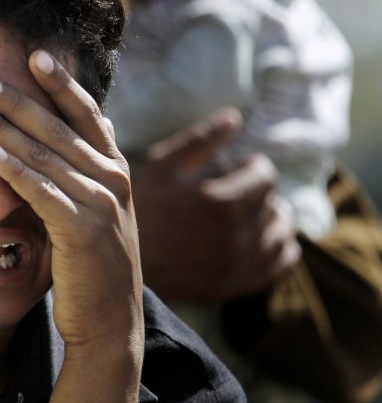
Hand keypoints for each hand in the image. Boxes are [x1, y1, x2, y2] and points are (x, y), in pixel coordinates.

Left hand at [0, 50, 141, 402]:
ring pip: (45, 153)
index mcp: (113, 168)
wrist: (110, 320)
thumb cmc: (93, 262)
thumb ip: (86, 169)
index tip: (34, 54)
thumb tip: (81, 131)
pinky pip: (41, 192)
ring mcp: (101, 202)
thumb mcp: (96, 208)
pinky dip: (14, 169)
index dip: (61, 84)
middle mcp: (112, 178)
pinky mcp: (83, 229)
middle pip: (58, 127)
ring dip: (4, 124)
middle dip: (18, 98)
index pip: (86, 115)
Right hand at [133, 109, 300, 301]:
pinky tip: (263, 238)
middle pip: (274, 204)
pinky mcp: (236, 285)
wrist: (119, 261)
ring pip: (282, 234)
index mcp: (220, 201)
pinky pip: (279, 264)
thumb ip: (200, 140)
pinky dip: (280, 248)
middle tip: (238, 189)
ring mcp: (239, 264)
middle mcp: (237, 235)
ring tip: (251, 212)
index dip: (253, 166)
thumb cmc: (138, 207)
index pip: (265, 176)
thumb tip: (235, 117)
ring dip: (272, 218)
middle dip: (260, 192)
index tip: (238, 166)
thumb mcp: (160, 166)